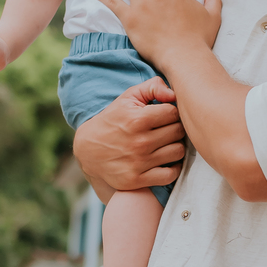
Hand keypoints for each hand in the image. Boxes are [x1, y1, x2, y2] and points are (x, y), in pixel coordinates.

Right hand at [73, 79, 186, 194]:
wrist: (87, 151)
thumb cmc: (112, 121)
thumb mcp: (127, 97)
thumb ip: (152, 87)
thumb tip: (173, 93)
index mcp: (137, 119)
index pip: (173, 112)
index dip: (171, 112)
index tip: (164, 115)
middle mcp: (139, 142)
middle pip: (178, 131)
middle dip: (175, 128)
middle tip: (166, 129)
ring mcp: (139, 163)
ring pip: (178, 152)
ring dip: (175, 146)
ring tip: (166, 144)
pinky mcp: (137, 180)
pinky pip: (170, 175)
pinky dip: (173, 169)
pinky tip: (166, 161)